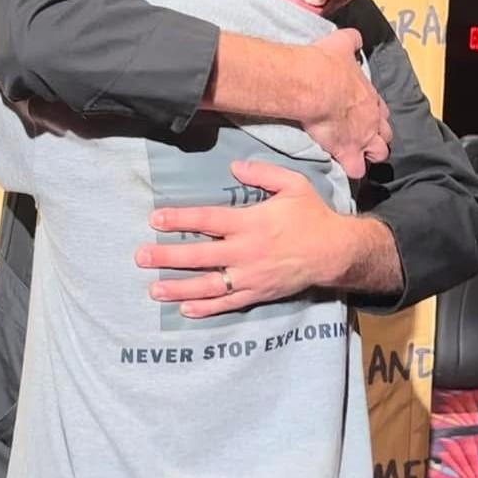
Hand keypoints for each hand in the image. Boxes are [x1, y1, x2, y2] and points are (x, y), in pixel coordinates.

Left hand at [135, 161, 353, 318]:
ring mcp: (251, 276)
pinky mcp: (258, 293)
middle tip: (141, 257)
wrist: (336, 251)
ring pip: (209, 285)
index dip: (180, 219)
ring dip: (179, 288)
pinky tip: (184, 309)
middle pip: (200, 255)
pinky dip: (206, 308)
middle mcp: (247, 251)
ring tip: (153, 289)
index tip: (155, 219)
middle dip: (167, 256)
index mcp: (251, 222)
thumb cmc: (312, 215)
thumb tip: (233, 168)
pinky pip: (228, 303)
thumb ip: (262, 174)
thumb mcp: (293, 184)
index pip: (208, 219)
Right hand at [306, 29, 390, 178]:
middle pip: (386, 134)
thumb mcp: (342, 44)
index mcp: (370, 96)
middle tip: (364, 139)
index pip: (382, 110)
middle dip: (378, 138)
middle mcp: (372, 119)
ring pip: (379, 154)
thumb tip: (354, 37)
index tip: (366, 118)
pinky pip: (356, 169)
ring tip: (358, 157)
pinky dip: (352, 170)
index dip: (375, 116)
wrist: (313, 84)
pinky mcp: (347, 152)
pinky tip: (344, 167)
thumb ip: (351, 41)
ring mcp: (362, 138)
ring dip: (370, 156)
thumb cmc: (326, 64)